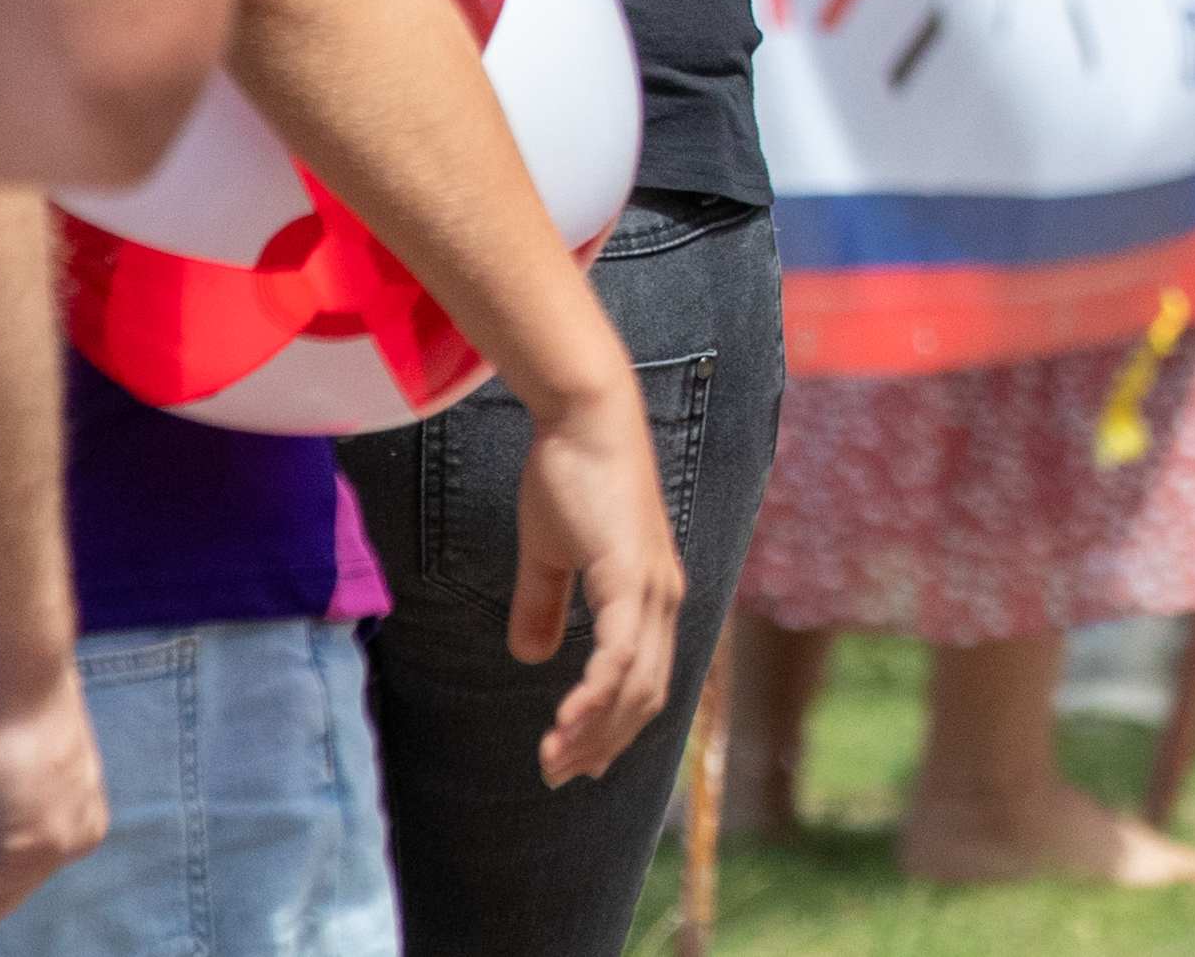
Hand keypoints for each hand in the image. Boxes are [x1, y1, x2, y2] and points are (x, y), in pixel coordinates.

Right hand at [509, 382, 686, 784]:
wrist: (584, 419)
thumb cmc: (569, 478)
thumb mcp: (551, 553)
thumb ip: (544, 603)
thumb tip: (532, 656)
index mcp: (650, 596)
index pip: (643, 682)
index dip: (613, 727)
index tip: (578, 763)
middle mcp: (663, 599)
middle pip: (644, 696)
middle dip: (602, 743)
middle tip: (558, 774)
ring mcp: (652, 589)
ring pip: (634, 685)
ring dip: (594, 730)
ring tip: (553, 760)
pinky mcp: (631, 576)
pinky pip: (619, 653)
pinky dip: (596, 694)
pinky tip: (567, 722)